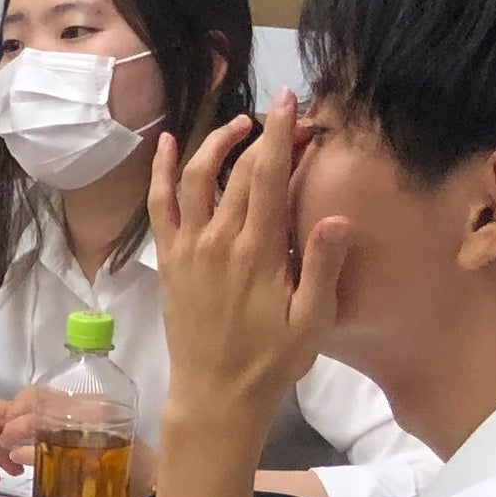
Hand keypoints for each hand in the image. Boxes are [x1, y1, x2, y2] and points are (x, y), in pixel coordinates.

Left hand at [150, 101, 347, 446]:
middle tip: (283, 115)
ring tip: (240, 125)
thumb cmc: (271, 360)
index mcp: (257, 252)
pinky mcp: (169, 260)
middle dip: (260, 135)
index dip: (280, 134)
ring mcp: (187, 249)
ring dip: (214, 144)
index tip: (290, 102)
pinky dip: (162, 172)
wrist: (215, 393)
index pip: (267, 177)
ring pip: (194, 180)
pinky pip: (159, 206)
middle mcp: (217, 242)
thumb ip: (322, 266)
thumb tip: (336, 216)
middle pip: (236, 172)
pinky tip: (170, 144)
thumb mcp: (312, 320)